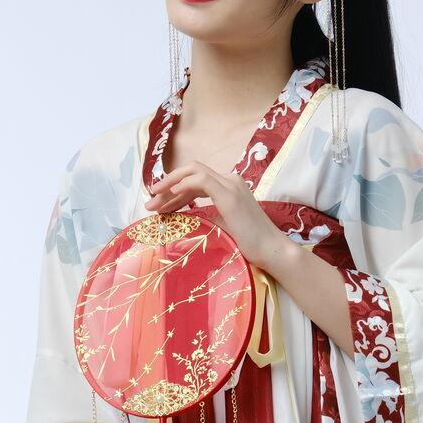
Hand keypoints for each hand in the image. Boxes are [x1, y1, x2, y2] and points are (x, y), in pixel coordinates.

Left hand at [144, 158, 285, 271]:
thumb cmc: (250, 244)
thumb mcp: (222, 226)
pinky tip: (171, 195)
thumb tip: (184, 219)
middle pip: (191, 173)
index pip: (195, 182)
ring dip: (170, 184)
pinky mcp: (230, 195)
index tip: (160, 206)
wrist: (272, 251)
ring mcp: (231, 185)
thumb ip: (206, 217)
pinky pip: (201, 181)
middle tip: (150, 201)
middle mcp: (230, 180)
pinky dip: (183, 185)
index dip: (175, 191)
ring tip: (154, 200)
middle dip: (168, 185)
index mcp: (229, 187)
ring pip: (193, 172)